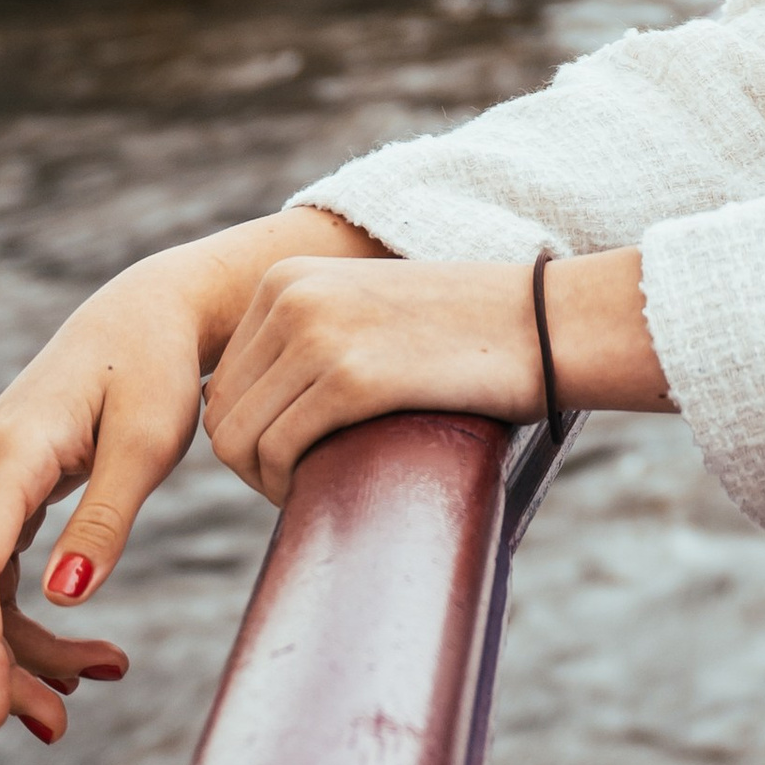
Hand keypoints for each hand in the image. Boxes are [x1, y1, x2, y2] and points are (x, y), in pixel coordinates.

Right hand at [0, 208, 384, 743]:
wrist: (145, 315)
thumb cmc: (155, 369)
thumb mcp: (150, 440)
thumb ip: (107, 518)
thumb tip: (66, 599)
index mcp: (6, 456)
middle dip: (4, 669)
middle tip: (61, 727)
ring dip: (22, 652)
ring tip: (101, 680)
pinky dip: (29, 622)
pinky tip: (87, 654)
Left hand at [203, 247, 671, 502]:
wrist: (541, 322)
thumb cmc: (458, 332)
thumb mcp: (360, 310)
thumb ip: (302, 340)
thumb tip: (236, 421)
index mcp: (287, 277)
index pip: (222, 381)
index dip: (249, 436)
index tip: (293, 459)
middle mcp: (292, 296)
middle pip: (223, 413)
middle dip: (253, 464)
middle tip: (302, 484)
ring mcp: (319, 332)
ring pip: (240, 439)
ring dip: (267, 481)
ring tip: (313, 488)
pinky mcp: (352, 376)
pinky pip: (280, 451)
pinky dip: (288, 486)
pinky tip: (326, 487)